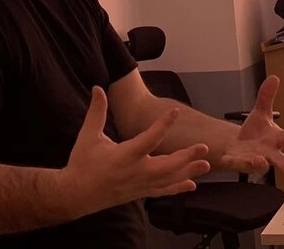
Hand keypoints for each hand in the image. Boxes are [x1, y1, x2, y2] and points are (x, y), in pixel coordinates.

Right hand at [57, 86, 210, 218]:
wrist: (77, 194)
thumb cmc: (83, 163)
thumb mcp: (88, 135)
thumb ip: (96, 111)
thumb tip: (98, 88)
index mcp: (124, 156)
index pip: (149, 138)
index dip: (163, 124)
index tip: (175, 112)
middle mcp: (136, 172)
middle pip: (167, 165)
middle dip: (187, 156)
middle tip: (204, 147)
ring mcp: (140, 185)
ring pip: (169, 179)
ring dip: (188, 171)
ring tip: (206, 164)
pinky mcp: (140, 193)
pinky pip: (163, 191)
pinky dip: (178, 188)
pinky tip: (192, 184)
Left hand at [220, 75, 283, 178]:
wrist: (240, 145)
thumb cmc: (256, 131)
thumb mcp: (261, 112)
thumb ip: (266, 97)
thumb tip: (274, 77)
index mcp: (276, 139)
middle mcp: (268, 152)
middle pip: (279, 160)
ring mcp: (254, 159)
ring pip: (259, 164)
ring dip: (259, 163)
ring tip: (259, 160)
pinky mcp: (239, 163)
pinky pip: (236, 163)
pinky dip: (232, 161)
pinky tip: (226, 158)